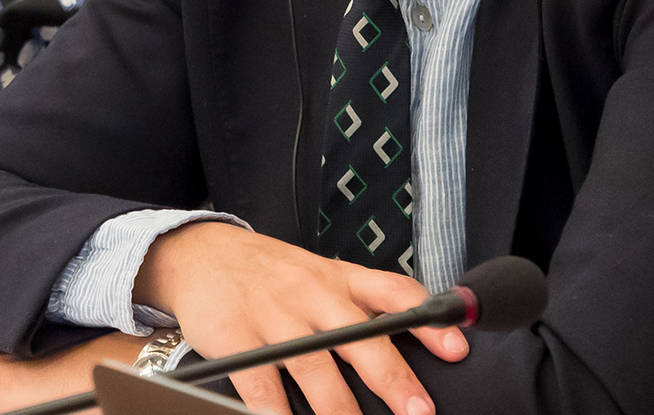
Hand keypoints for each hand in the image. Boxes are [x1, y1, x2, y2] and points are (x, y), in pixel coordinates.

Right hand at [136, 222, 465, 414]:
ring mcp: (272, 317)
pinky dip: (278, 414)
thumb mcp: (321, 272)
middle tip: (416, 410)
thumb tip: (426, 333)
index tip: (457, 348)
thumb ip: (370, 300)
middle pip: (358, 337)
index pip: (393, 293)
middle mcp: (310, 295)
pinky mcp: (235, 338)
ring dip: (339, 409)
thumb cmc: (267, 273)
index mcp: (338, 279)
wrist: (197, 254)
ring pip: (314, 369)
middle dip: (392, 378)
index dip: (428, 322)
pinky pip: (263, 386)